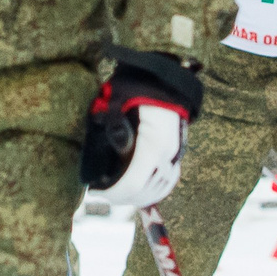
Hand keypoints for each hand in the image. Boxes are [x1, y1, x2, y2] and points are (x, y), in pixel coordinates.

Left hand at [81, 48, 204, 207]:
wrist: (167, 78)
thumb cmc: (138, 85)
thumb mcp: (117, 100)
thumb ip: (110, 124)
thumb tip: (104, 143)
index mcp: (153, 144)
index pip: (133, 183)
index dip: (114, 193)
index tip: (97, 192)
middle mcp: (168, 153)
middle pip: (146, 191)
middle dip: (123, 197)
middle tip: (103, 194)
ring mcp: (177, 154)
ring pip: (160, 188)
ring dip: (138, 196)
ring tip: (118, 196)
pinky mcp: (178, 152)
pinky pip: (169, 180)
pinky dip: (155, 191)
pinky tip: (143, 198)